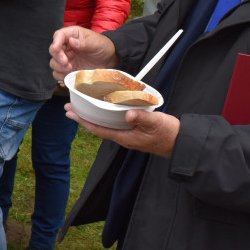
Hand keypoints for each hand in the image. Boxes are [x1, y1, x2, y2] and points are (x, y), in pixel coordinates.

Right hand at [49, 26, 118, 80]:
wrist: (110, 60)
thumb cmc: (103, 46)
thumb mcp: (95, 42)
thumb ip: (84, 42)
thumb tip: (71, 41)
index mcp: (72, 35)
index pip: (59, 35)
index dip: (56, 42)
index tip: (57, 49)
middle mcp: (67, 46)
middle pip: (53, 50)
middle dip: (58, 57)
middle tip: (66, 63)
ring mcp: (67, 58)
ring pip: (54, 62)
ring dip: (58, 67)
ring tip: (69, 69)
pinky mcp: (69, 69)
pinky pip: (58, 73)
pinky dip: (60, 75)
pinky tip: (68, 75)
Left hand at [65, 103, 179, 157]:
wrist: (180, 142)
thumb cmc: (168, 134)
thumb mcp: (155, 123)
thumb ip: (142, 118)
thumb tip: (127, 114)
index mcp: (125, 137)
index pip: (99, 130)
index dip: (84, 121)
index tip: (72, 114)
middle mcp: (123, 137)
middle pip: (98, 127)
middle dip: (83, 118)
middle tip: (69, 108)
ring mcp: (127, 134)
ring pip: (105, 125)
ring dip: (92, 116)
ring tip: (81, 107)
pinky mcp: (133, 130)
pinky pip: (114, 123)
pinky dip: (105, 115)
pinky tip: (103, 108)